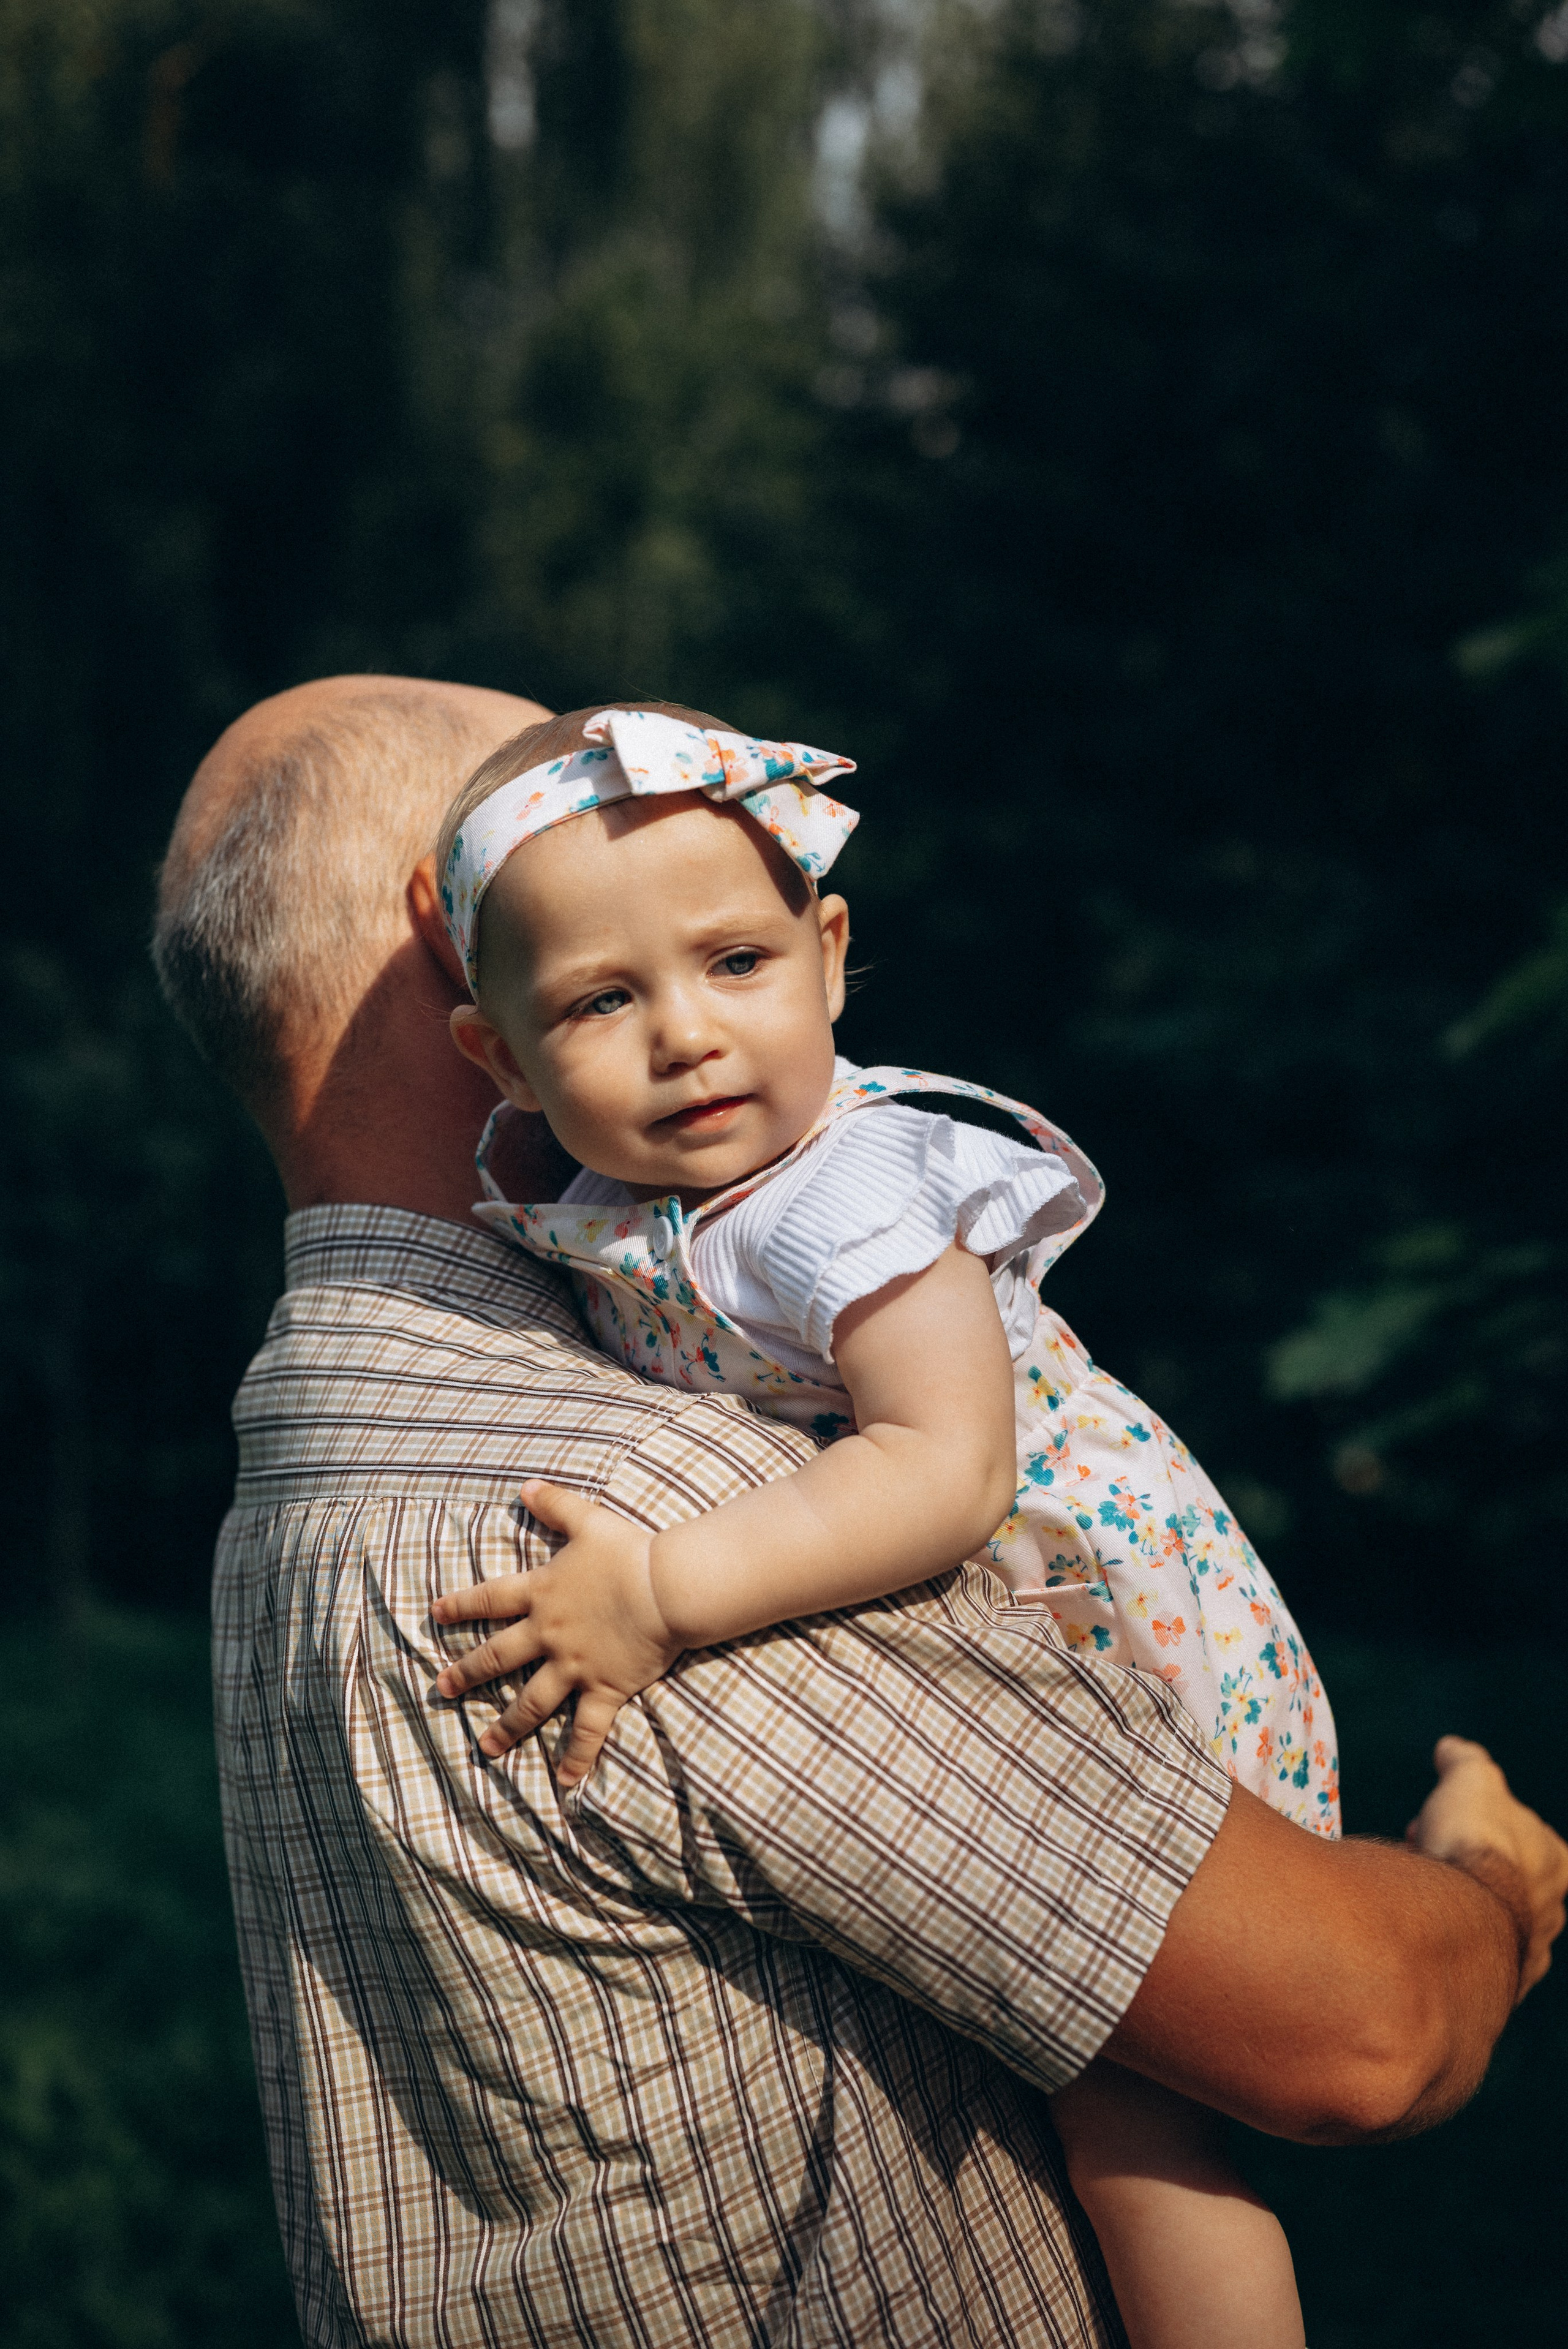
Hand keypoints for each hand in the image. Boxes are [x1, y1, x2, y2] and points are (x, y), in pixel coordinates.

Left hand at [431, 1480, 682, 1784]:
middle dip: (467, 1673)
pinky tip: (564, 1782)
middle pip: (498, 1657)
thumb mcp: (588, 1521)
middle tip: (442, 1689)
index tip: (435, 1614)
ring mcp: (574, 1666)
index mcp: (542, 1594)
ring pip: (532, 1702)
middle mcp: (550, 1634)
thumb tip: (525, 1485)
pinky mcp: (604, 1688)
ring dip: (507, 1726)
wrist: (666, 1586)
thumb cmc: (629, 1552)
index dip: (461, 1605)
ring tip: (486, 1748)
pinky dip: (577, 1757)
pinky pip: (588, 1730)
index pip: (490, 1599)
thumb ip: (555, 1504)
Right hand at [1407, 1735, 1567, 1997]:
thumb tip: (1451, 1747)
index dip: (1490, 1826)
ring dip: (1461, 1909)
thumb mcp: (1470, 1780)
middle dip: (1472, 1868)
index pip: (1536, 1841)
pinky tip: (1424, 1936)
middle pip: (1511, 1886)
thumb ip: (1465, 1761)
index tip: (1452, 1821)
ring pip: (1492, 1927)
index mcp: (1556, 1862)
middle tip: (1430, 1853)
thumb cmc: (1475, 1842)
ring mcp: (1524, 1954)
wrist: (1457, 1917)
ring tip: (1419, 1893)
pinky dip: (1450, 1948)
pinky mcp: (1493, 1987)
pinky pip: (1473, 1965)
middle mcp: (1549, 1912)